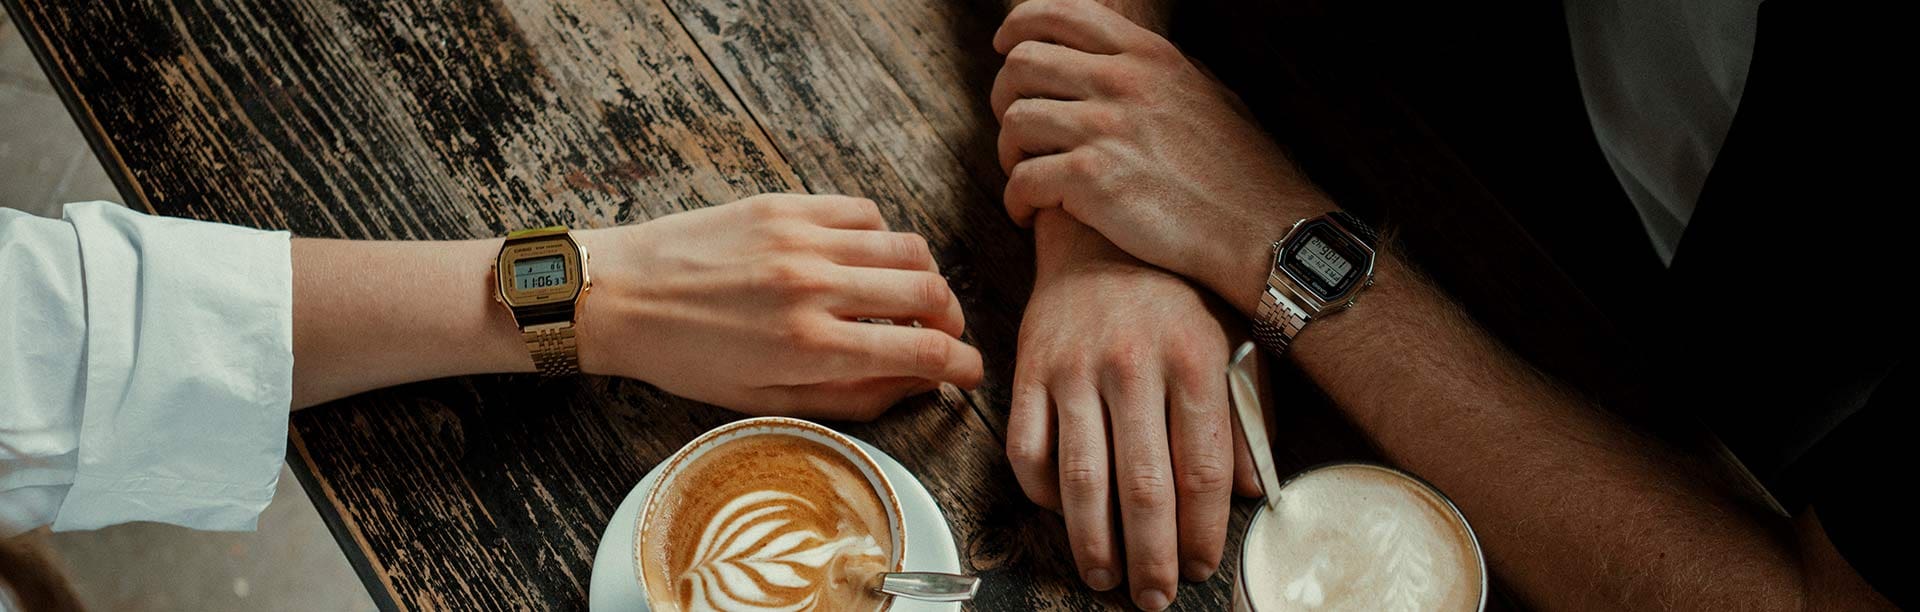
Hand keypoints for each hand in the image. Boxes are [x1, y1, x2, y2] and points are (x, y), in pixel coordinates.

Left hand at [575, 194, 983, 419]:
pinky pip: (864, 213)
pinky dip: (882, 239)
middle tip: (944, 335)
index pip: (922, 350)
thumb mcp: (765, 402)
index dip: (962, 366)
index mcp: (809, 347)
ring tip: (911, 298)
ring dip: (924, 276)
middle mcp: (814, 287)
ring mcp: (802, 239)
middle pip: (928, 292)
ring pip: (906, 247)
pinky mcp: (785, 205)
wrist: (620, 296)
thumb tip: (913, 386)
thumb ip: (849, 397)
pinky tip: (866, 261)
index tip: (969, 374)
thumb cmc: (685, 359)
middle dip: (952, 319)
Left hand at [991, 0, 1332, 302]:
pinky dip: (1016, 201)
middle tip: (1019, 133)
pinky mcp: (1092, 180)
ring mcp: (1106, 129)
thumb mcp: (1204, 94)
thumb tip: (1119, 61)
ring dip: (1009, 154)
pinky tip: (1031, 215)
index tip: (1006, 50)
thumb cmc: (1241, 173)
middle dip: (1005, 99)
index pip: (1058, 13)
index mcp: (1147, 55)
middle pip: (1021, 65)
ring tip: (1027, 178)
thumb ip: (1155, 73)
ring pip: (1015, 122)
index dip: (1018, 29)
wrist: (1264, 231)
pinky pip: (1021, 180)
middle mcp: (1122, 82)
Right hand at [1008, 213, 1260, 609]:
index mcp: (1194, 358)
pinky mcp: (1028, 368)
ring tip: (1105, 577)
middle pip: (1144, 487)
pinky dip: (1041, 495)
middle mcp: (1134, 364)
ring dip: (1093, 542)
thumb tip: (1253, 492)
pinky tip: (1062, 518)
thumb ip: (1245, 417)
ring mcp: (1074, 367)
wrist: (1098, 233)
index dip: (1203, 532)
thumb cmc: (1173, 297)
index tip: (1201, 566)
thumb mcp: (1229, 343)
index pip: (1202, 470)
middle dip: (1151, 556)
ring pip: (1082, 479)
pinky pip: (1027, 449)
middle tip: (1154, 596)